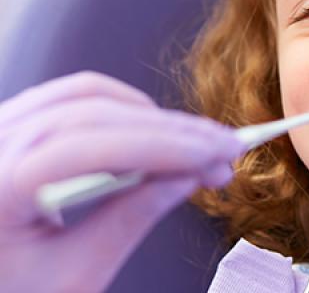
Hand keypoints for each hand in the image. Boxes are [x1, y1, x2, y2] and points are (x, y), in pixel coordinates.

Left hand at [0, 71, 244, 292]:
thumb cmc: (13, 290)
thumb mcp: (73, 274)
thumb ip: (130, 220)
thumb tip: (189, 176)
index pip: (90, 147)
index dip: (163, 147)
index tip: (215, 154)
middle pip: (96, 115)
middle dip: (172, 131)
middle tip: (225, 149)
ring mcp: (1, 127)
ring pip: (90, 97)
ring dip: (153, 117)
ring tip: (198, 145)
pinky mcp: (15, 124)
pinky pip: (74, 97)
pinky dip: (123, 110)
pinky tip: (156, 132)